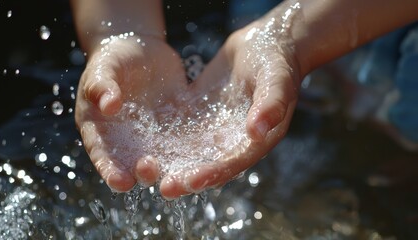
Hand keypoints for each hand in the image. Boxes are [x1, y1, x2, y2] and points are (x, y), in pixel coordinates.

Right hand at [75, 34, 188, 191]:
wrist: (140, 47)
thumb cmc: (112, 58)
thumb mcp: (103, 68)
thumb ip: (101, 85)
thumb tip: (107, 106)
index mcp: (100, 129)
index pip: (102, 154)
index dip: (110, 170)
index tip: (120, 183)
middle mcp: (125, 138)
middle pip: (131, 162)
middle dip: (141, 172)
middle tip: (151, 171)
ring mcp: (150, 135)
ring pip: (159, 156)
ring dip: (167, 166)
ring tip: (176, 172)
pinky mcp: (172, 126)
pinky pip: (180, 140)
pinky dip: (188, 149)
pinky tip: (201, 154)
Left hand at [159, 22, 300, 198]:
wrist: (264, 43)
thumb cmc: (276, 63)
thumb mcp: (276, 81)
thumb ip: (271, 105)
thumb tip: (257, 132)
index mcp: (254, 140)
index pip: (231, 163)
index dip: (211, 174)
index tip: (189, 182)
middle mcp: (232, 139)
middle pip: (207, 163)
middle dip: (186, 176)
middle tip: (163, 189)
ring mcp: (214, 127)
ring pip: (190, 149)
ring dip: (172, 160)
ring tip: (148, 170)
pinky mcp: (200, 112)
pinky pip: (181, 126)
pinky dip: (165, 135)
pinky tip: (144, 139)